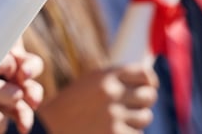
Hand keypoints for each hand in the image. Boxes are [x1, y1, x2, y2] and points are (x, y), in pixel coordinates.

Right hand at [37, 64, 158, 133]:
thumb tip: (151, 84)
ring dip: (135, 121)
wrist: (49, 128)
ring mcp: (115, 116)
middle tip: (131, 108)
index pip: (144, 74)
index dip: (149, 82)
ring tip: (115, 122)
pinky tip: (112, 132)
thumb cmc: (69, 108)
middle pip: (149, 96)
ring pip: (145, 117)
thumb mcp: (89, 86)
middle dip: (143, 103)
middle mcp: (111, 93)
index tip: (148, 87)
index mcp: (104, 76)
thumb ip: (115, 81)